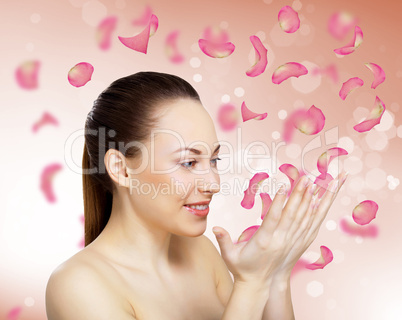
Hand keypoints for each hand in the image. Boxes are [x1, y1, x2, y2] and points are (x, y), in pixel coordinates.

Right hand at [212, 171, 347, 285]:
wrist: (259, 286)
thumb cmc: (241, 268)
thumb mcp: (229, 256)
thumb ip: (223, 240)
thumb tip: (214, 228)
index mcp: (264, 241)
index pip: (273, 218)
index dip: (278, 202)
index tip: (284, 186)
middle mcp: (280, 241)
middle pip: (291, 215)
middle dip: (298, 195)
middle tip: (305, 178)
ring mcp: (290, 243)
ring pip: (303, 219)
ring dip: (309, 201)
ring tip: (315, 184)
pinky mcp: (297, 245)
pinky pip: (308, 227)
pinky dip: (313, 214)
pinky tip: (318, 201)